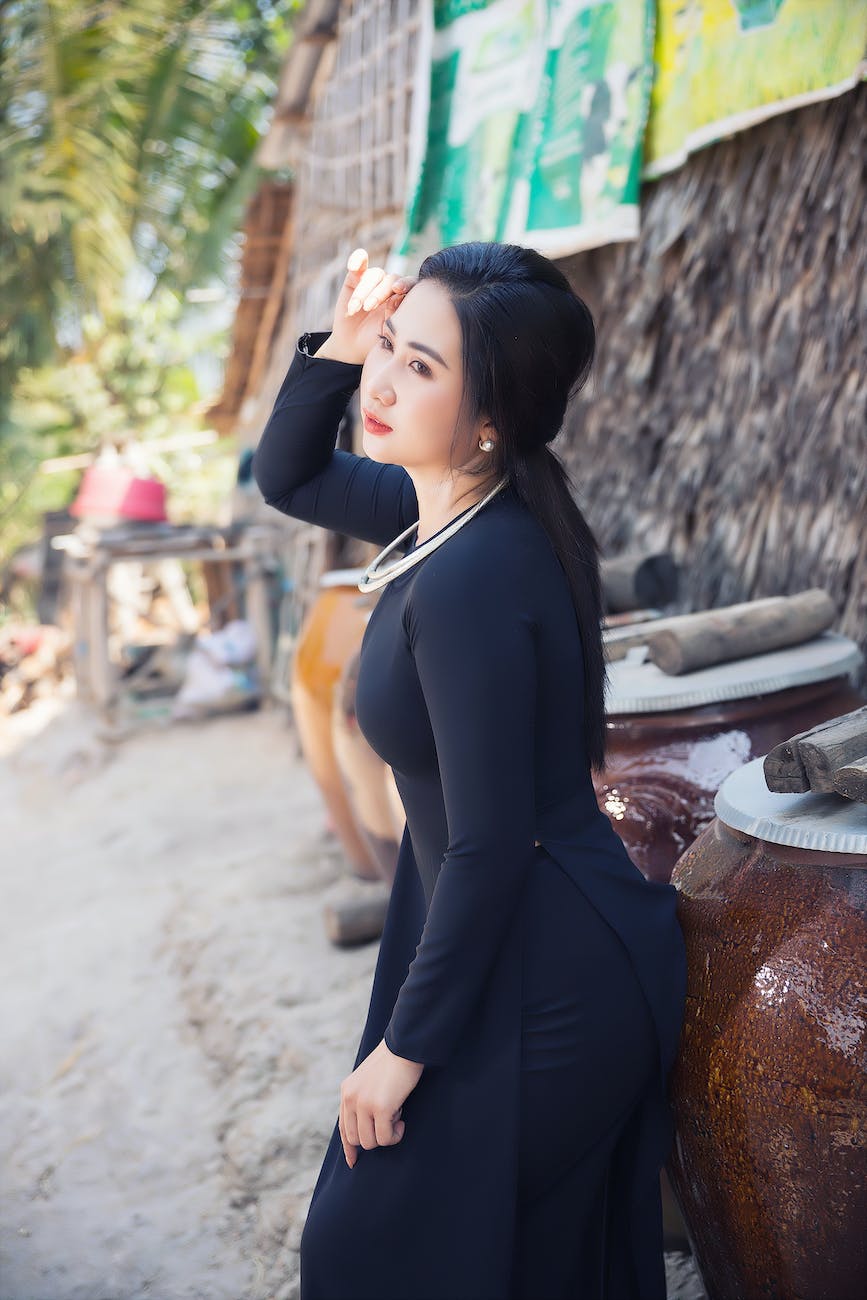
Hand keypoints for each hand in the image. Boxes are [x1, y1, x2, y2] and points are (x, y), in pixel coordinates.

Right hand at [320, 248, 416, 364]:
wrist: (353, 346)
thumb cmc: (375, 340)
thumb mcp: (389, 332)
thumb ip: (396, 314)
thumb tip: (398, 296)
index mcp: (403, 299)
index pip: (410, 285)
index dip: (405, 284)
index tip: (398, 290)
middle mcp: (390, 287)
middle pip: (391, 279)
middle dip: (379, 293)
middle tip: (368, 307)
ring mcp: (374, 282)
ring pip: (375, 275)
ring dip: (364, 290)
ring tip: (356, 308)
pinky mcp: (356, 278)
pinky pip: (360, 262)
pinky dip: (357, 259)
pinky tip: (354, 266)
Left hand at [339, 1038, 424, 1168]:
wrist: (405, 1046)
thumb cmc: (393, 1062)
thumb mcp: (370, 1079)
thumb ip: (363, 1098)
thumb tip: (367, 1126)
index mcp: (347, 1091)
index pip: (343, 1128)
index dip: (348, 1147)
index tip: (354, 1161)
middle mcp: (350, 1098)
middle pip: (356, 1139)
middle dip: (374, 1137)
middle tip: (391, 1119)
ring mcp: (364, 1104)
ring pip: (370, 1142)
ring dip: (386, 1136)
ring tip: (397, 1116)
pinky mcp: (380, 1108)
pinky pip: (385, 1137)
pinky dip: (395, 1135)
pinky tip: (402, 1121)